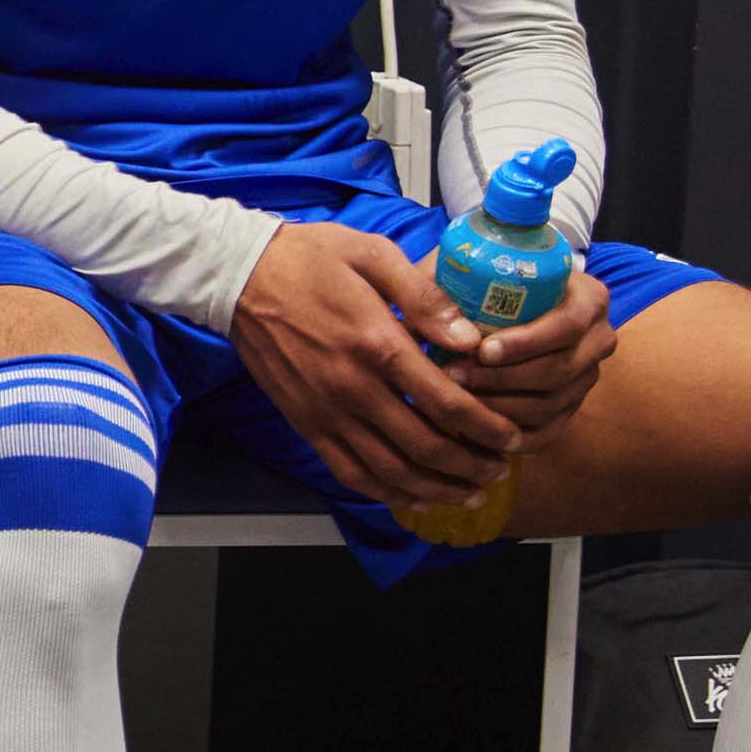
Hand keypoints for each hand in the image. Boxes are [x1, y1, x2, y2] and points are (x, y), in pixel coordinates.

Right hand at [228, 219, 522, 510]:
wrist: (238, 275)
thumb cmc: (310, 258)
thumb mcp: (373, 254)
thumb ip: (425, 296)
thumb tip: (471, 339)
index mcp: (376, 344)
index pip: (445, 402)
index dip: (486, 427)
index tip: (512, 437)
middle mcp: (351, 387)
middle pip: (424, 446)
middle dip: (470, 465)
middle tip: (500, 470)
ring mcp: (325, 410)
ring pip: (389, 469)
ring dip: (435, 488)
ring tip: (469, 494)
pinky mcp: (304, 422)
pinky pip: (348, 471)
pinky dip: (385, 492)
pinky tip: (414, 497)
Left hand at [448, 263, 616, 446]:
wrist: (495, 303)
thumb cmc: (478, 281)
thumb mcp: (461, 271)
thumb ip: (445, 292)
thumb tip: (452, 336)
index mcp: (589, 298)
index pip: (568, 325)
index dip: (526, 342)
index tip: (481, 350)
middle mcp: (598, 339)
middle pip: (560, 370)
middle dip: (503, 378)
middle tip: (455, 375)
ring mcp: (587, 377)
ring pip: (551, 404)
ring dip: (500, 406)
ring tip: (455, 395)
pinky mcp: (571, 407)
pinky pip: (547, 431)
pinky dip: (510, 433)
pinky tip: (474, 426)